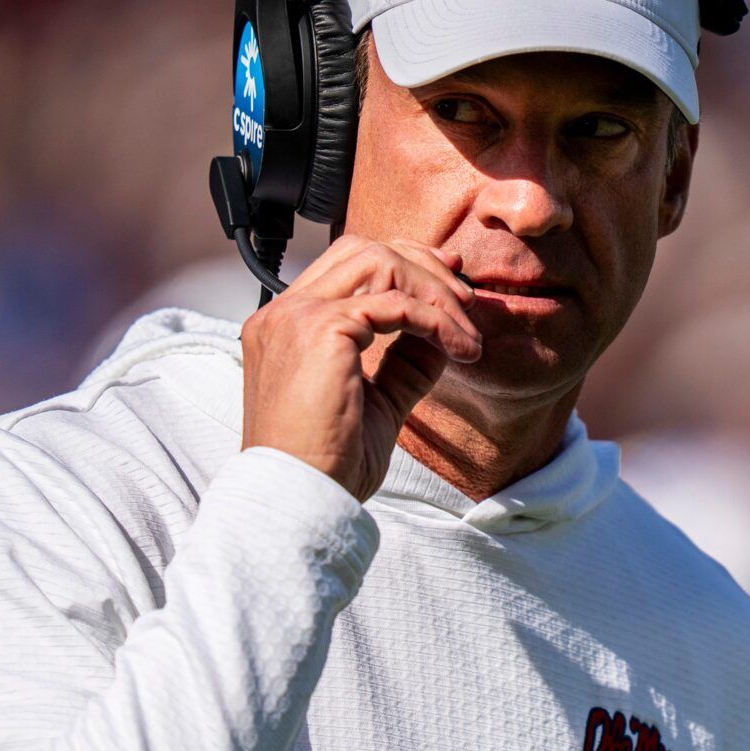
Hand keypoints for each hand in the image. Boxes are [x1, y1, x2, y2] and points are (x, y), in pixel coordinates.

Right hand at [240, 237, 481, 501]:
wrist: (299, 500)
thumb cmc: (327, 467)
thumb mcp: (377, 404)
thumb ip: (403, 364)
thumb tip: (441, 336)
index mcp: (285, 327)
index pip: (345, 266)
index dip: (403, 266)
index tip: (449, 287)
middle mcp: (283, 314)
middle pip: (362, 250)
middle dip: (423, 266)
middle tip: (466, 301)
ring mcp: (296, 317)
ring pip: (379, 262)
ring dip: (433, 291)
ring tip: (465, 332)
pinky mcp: (321, 330)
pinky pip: (396, 303)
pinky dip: (436, 320)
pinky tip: (460, 350)